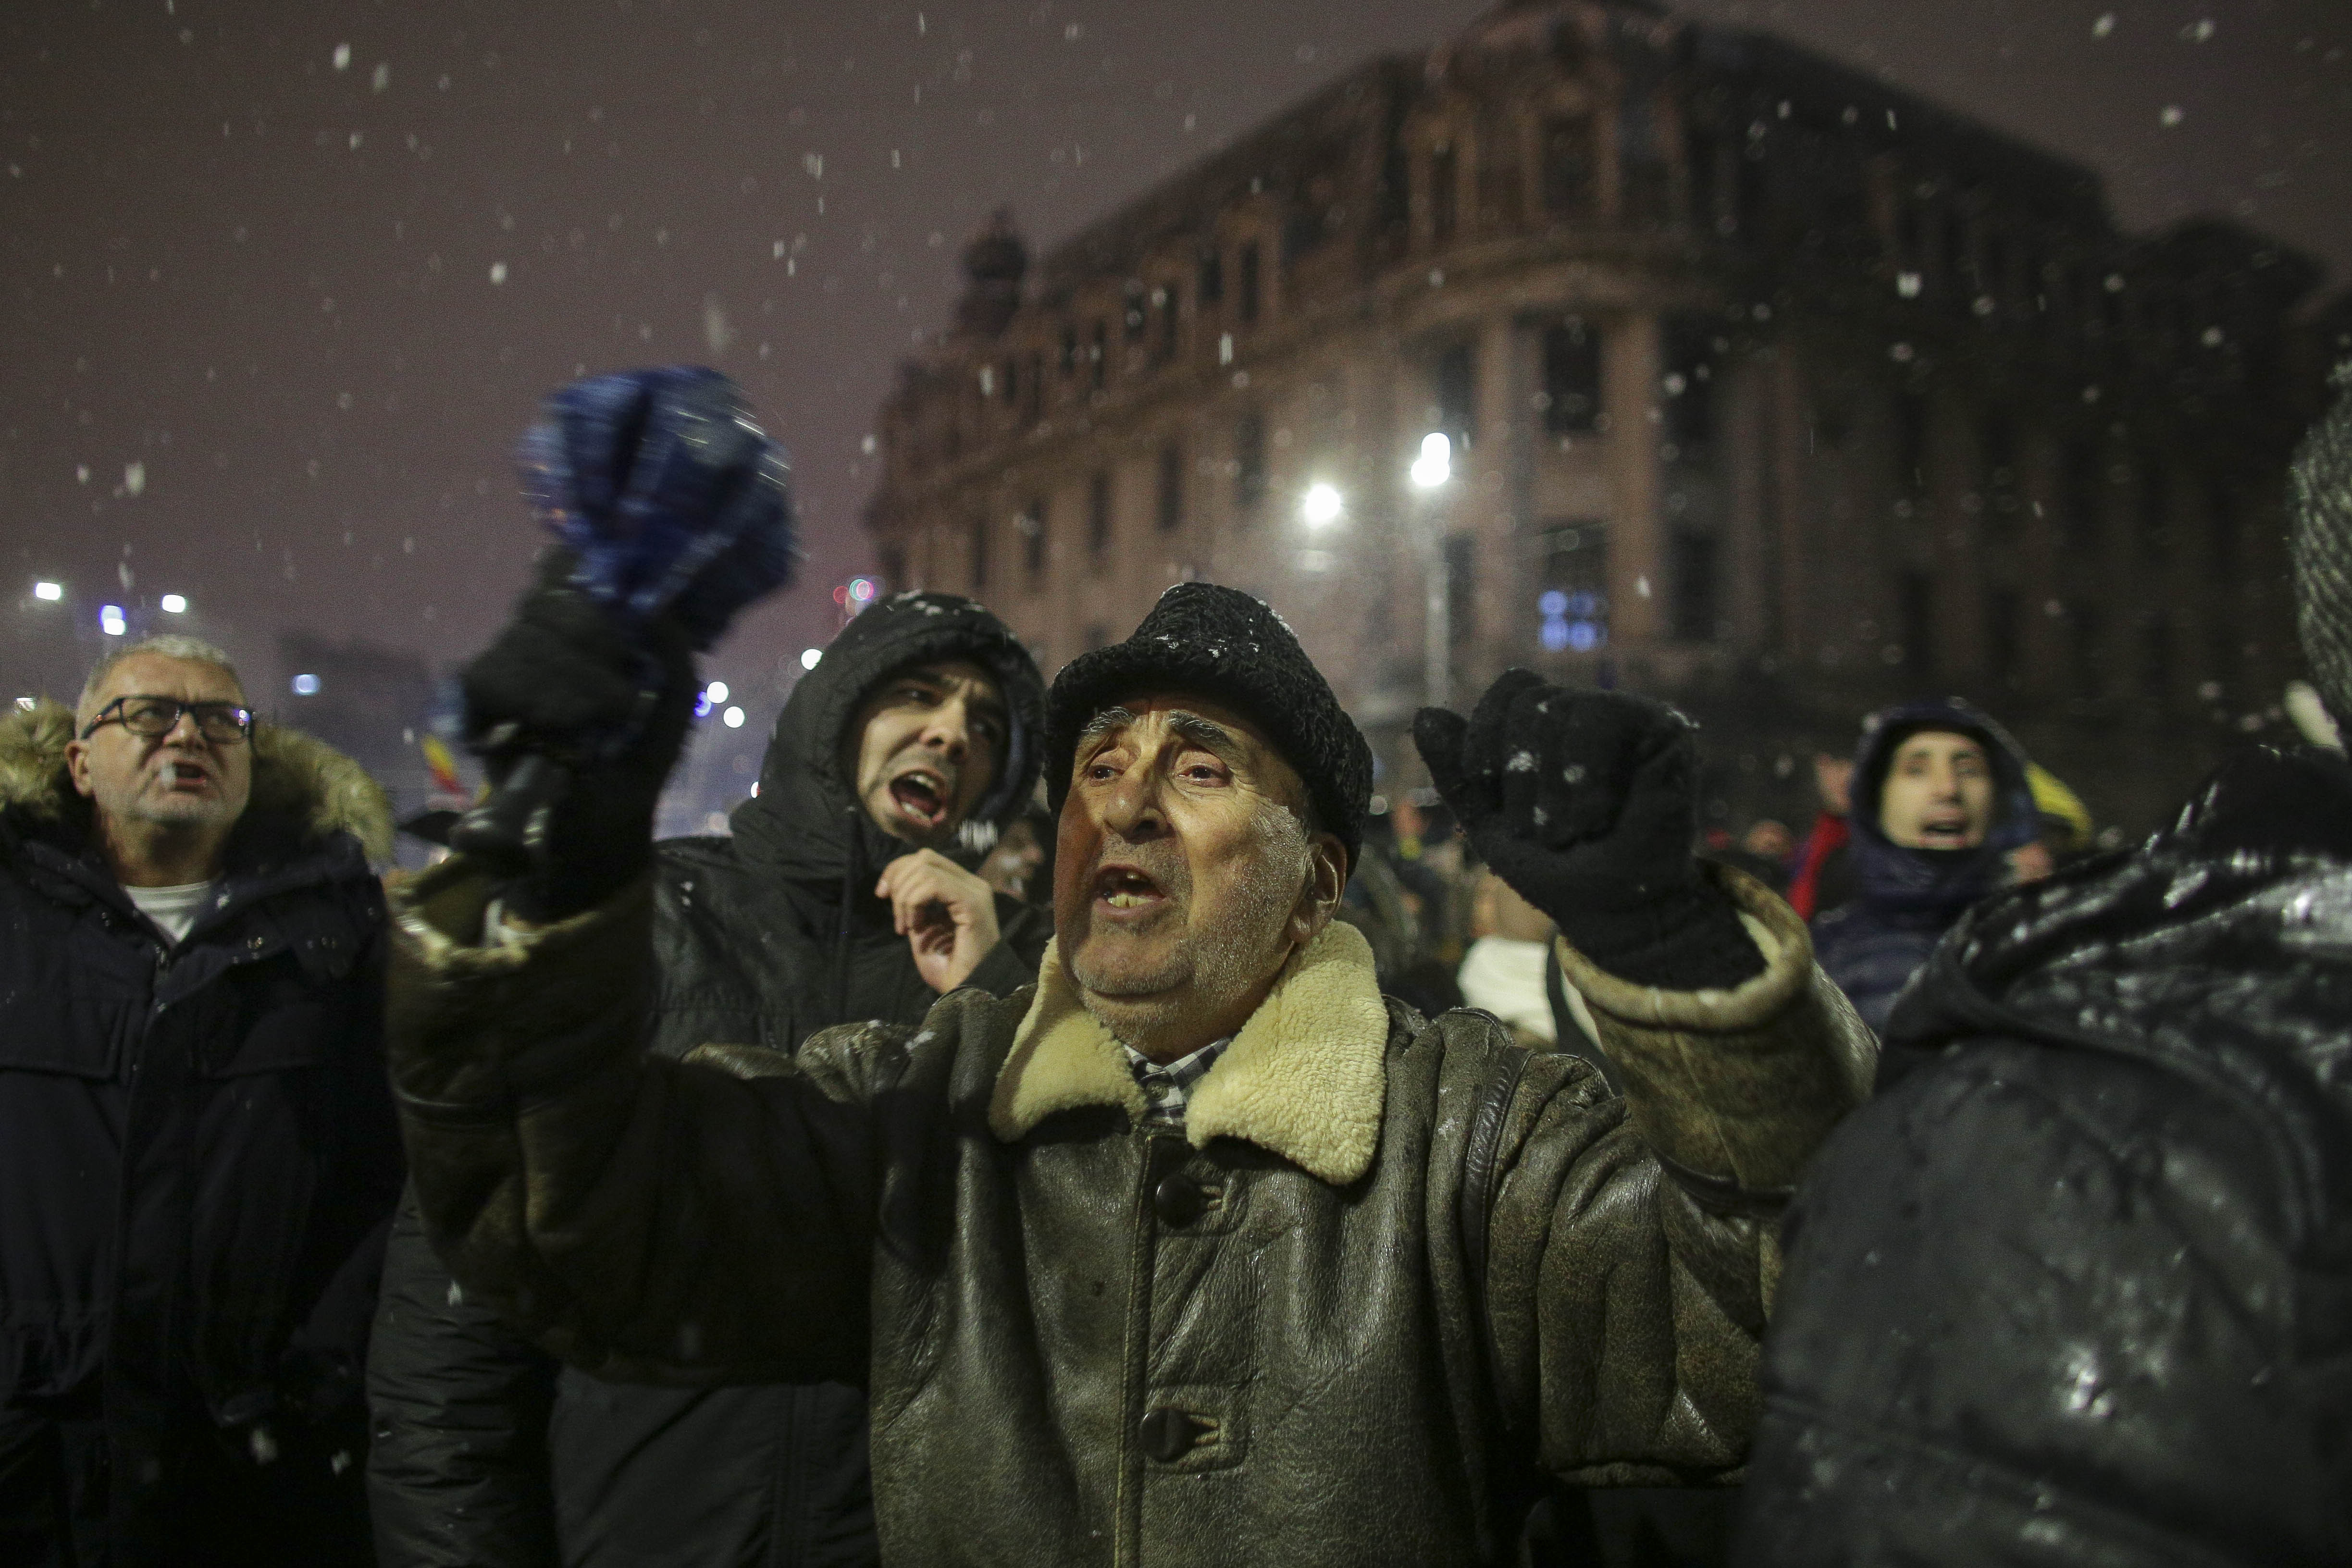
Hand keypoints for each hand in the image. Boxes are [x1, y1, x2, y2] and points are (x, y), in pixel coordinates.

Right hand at [459, 551, 695, 920]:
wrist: (603, 829)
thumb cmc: (635, 762)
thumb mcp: (673, 708)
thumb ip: (673, 654)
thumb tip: (652, 606)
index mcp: (581, 629)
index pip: (563, 569)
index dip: (581, 575)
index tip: (617, 614)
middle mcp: (537, 640)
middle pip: (543, 602)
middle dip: (590, 642)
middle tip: (621, 696)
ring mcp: (504, 672)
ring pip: (521, 639)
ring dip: (570, 680)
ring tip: (600, 719)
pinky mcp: (477, 709)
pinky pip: (487, 677)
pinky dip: (530, 698)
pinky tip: (557, 724)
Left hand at [875, 849, 1003, 993]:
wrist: (970, 993)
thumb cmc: (948, 967)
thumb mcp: (922, 928)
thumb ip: (913, 903)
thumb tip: (892, 884)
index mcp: (962, 887)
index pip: (926, 859)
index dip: (897, 870)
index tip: (881, 895)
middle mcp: (972, 884)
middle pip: (923, 857)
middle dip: (898, 880)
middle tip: (896, 916)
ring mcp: (974, 891)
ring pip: (925, 868)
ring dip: (904, 898)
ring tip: (905, 927)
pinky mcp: (972, 902)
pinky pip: (932, 885)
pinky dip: (913, 903)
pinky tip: (914, 928)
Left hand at [1413, 669, 1760, 989]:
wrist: (1610, 912)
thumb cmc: (1554, 868)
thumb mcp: (1488, 821)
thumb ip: (1456, 771)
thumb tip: (1422, 712)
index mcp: (1550, 726)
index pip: (1512, 690)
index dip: (1485, 735)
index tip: (1483, 787)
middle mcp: (1590, 712)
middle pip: (1532, 701)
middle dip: (1519, 773)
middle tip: (1537, 831)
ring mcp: (1629, 717)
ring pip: (1565, 708)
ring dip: (1551, 784)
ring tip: (1565, 833)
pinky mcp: (1665, 730)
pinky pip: (1608, 719)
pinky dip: (1588, 778)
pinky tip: (1596, 822)